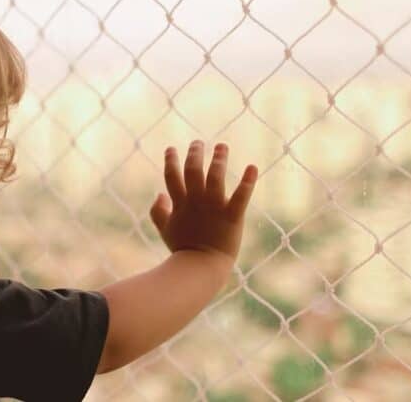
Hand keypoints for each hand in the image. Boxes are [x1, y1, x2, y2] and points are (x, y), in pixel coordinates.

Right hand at [149, 140, 257, 260]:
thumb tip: (159, 194)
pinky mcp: (232, 216)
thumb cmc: (183, 250)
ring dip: (218, 159)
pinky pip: (241, 196)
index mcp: (180, 204)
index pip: (172, 176)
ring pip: (215, 177)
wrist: (200, 268)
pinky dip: (248, 181)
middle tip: (197, 143)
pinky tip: (252, 167)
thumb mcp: (166, 230)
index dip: (170, 161)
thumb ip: (158, 211)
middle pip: (192, 170)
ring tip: (222, 147)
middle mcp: (196, 201)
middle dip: (194, 153)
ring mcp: (214, 208)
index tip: (171, 148)